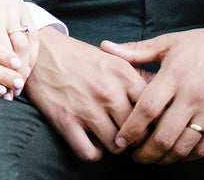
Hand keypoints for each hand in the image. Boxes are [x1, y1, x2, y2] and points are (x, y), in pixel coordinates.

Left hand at [0, 0, 37, 93]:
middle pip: (2, 53)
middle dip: (5, 77)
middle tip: (7, 96)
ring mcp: (9, 12)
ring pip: (20, 46)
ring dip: (22, 69)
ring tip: (18, 86)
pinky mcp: (22, 8)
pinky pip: (33, 35)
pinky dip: (33, 55)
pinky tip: (28, 69)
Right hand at [22, 28, 145, 160]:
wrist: (41, 51)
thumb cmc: (79, 56)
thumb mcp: (112, 58)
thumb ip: (137, 75)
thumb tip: (162, 91)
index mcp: (123, 74)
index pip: (153, 109)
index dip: (153, 121)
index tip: (148, 125)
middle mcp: (107, 92)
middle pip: (137, 132)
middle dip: (135, 138)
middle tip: (129, 136)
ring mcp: (86, 108)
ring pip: (116, 146)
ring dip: (114, 146)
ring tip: (109, 137)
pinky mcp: (65, 121)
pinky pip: (89, 153)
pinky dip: (93, 153)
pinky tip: (91, 142)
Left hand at [100, 8, 203, 163]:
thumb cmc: (201, 43)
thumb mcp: (167, 42)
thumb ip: (136, 51)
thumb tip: (105, 47)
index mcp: (175, 75)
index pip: (147, 109)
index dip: (131, 129)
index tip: (120, 141)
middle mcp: (193, 95)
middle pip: (164, 135)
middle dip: (145, 152)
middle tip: (134, 157)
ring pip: (184, 146)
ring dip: (165, 158)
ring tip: (153, 158)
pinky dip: (188, 156)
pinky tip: (177, 154)